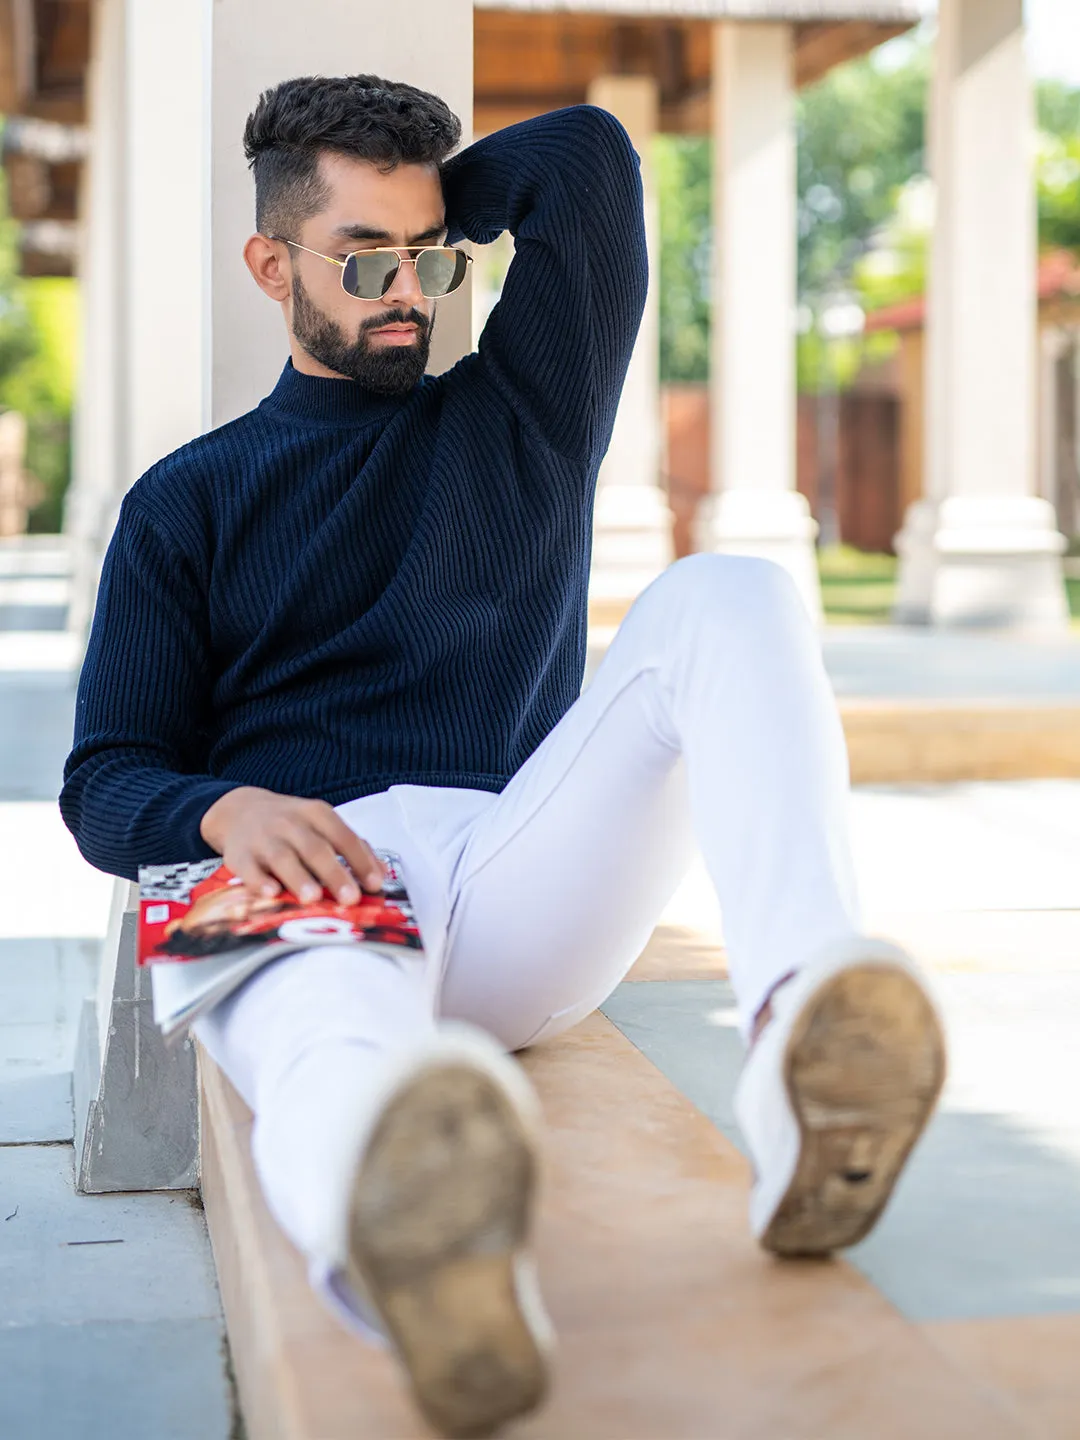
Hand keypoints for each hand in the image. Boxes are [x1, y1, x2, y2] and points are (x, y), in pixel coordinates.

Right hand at [199, 787, 385, 904]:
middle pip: (316, 848)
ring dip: (299, 878)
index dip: (360, 860)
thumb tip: (381, 875)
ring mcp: (263, 838)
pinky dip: (258, 881)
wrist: (241, 811)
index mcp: (317, 814)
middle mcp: (290, 823)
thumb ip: (353, 847)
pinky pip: (248, 868)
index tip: (374, 884)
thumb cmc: (292, 826)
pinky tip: (270, 893)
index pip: (343, 836)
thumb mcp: (322, 825)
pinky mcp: (239, 855)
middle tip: (350, 898)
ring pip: (283, 857)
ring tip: (312, 898)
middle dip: (334, 874)